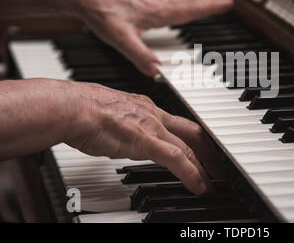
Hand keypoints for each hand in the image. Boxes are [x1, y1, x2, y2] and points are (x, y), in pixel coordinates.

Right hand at [64, 80, 224, 194]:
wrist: (73, 107)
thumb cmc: (82, 110)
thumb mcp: (111, 114)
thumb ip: (123, 123)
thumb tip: (121, 132)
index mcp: (146, 107)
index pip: (178, 122)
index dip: (194, 136)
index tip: (200, 147)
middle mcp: (154, 114)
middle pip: (193, 131)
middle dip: (209, 148)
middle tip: (220, 163)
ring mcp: (153, 127)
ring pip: (190, 147)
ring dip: (206, 165)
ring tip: (214, 179)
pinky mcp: (147, 141)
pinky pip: (178, 160)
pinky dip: (192, 174)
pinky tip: (199, 186)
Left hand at [70, 0, 233, 75]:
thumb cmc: (100, 13)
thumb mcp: (120, 38)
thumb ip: (139, 54)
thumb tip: (155, 71)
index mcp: (156, 13)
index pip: (189, 11)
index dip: (209, 8)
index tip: (226, 4)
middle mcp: (155, 4)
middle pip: (187, 1)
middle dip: (207, 0)